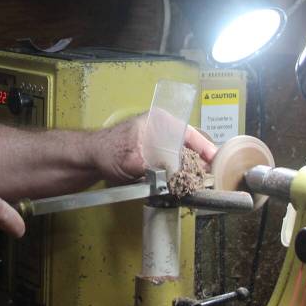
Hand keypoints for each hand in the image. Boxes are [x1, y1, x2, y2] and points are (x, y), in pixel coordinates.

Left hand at [92, 113, 217, 182]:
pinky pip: (172, 162)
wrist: (90, 158)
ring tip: (198, 182)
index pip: (190, 133)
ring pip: (181, 155)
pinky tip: (181, 183)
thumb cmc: (108, 152)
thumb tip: (175, 176)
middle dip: (199, 162)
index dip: (205, 148)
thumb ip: (156, 167)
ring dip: (188, 169)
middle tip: (208, 177)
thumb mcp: (133, 160)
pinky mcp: (154, 153)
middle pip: (189, 145)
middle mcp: (162, 128)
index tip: (215, 161)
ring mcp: (158, 140)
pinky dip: (177, 173)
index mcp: (159, 121)